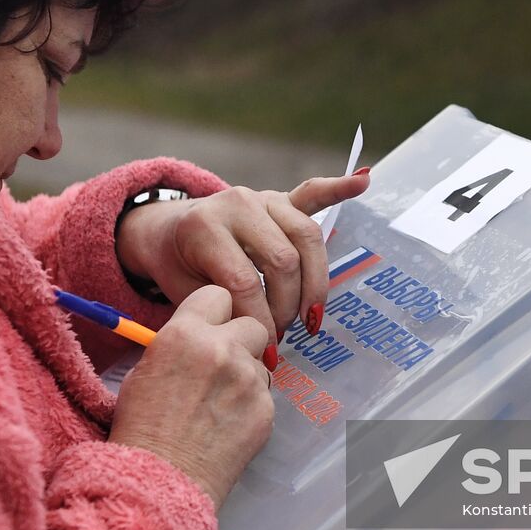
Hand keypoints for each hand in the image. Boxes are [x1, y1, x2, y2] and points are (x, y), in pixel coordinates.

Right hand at [109, 286, 273, 506]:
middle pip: (252, 324)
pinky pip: (264, 395)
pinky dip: (250, 406)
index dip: (215, 312)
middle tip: (222, 365)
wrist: (161, 481)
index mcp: (185, 333)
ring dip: (245, 375)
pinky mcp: (266, 410)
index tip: (212, 326)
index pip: (219, 295)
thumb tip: (195, 336)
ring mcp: (249, 381)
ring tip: (218, 404)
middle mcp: (222, 349)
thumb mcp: (144, 371)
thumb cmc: (142, 429)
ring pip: (260, 362)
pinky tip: (227, 425)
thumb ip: (177, 345)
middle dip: (240, 340)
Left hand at [115, 172, 371, 342]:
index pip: (244, 280)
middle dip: (287, 305)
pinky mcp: (280, 198)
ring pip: (307, 236)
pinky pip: (313, 193)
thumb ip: (221, 310)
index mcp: (204, 227)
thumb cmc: (177, 267)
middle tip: (283, 334)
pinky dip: (339, 188)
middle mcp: (236, 204)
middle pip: (283, 259)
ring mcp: (262, 198)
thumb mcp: (183, 291)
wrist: (166, 230)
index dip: (259, 320)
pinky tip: (364, 180)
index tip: (266, 349)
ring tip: (310, 315)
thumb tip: (260, 340)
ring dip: (315, 281)